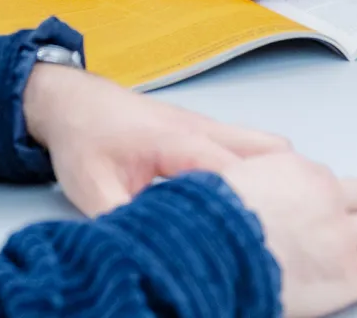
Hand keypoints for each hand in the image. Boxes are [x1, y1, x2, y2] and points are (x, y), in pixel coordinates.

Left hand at [23, 63, 289, 217]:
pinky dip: (255, 169)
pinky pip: (245, 147)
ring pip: (260, 145)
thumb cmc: (84, 139)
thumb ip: (125, 222)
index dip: (248, 199)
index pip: (228, 169)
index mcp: (176, 141)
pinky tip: (245, 198)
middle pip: (266, 148)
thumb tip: (148, 253)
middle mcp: (201, 128)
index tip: (263, 229)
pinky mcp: (203, 132)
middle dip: (278, 182)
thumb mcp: (92, 191)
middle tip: (282, 220)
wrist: (74, 102)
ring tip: (268, 213)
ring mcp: (205, 127)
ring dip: (269, 174)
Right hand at [224, 153, 356, 316]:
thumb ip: (250, 180)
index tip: (352, 204)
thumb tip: (245, 182)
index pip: (333, 183)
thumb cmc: (211, 223)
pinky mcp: (347, 273)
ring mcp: (340, 235)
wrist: (212, 250)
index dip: (346, 197)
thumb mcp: (227, 181)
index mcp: (298, 173)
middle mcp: (326, 197)